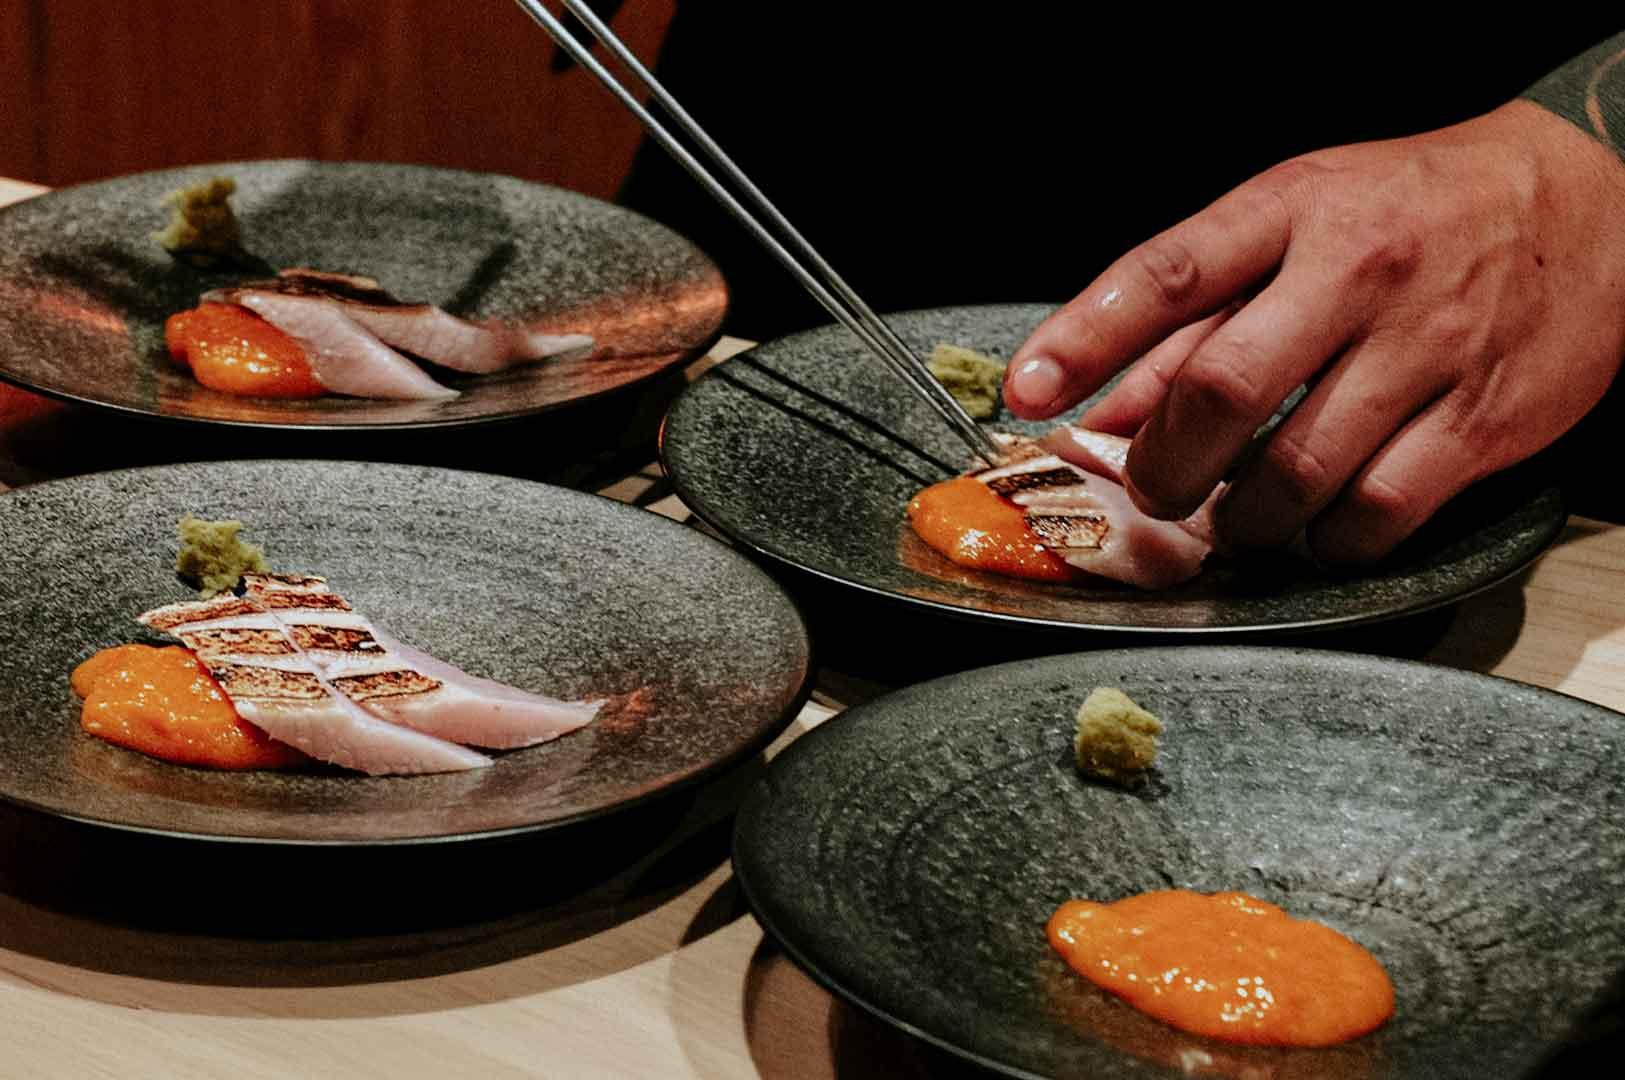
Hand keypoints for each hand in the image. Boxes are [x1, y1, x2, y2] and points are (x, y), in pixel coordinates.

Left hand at [1004, 101, 1624, 562]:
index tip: (1024, 391)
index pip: (1168, 274)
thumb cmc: (1415, 213)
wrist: (1594, 201)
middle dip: (1160, 464)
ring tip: (1234, 513)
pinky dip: (1325, 543)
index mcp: (1296, 209)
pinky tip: (1315, 529)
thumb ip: (1193, 318)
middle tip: (1151, 488)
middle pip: (1221, 389)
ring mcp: (1426, 349)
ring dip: (1239, 518)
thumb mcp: (1296, 225)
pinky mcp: (1481, 421)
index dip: (1082, 338)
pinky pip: (1376, 515)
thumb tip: (1093, 408)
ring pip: (1294, 472)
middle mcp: (1358, 273)